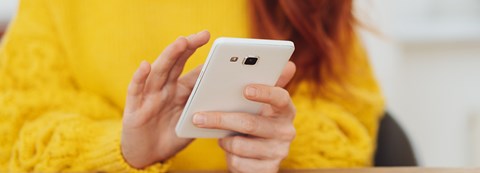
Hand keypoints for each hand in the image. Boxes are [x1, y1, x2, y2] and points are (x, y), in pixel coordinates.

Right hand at [121, 31, 209, 167]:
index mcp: (181, 92)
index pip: (193, 72)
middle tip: (203, 35)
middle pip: (177, 64)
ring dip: (169, 56)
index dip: (205, 60)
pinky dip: (139, 78)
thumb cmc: (171, 137)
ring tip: (181, 42)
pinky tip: (145, 66)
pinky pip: (136, 90)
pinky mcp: (135, 108)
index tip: (218, 47)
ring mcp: (149, 96)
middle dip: (189, 48)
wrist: (148, 156)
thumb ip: (205, 112)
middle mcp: (165, 89)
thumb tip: (228, 105)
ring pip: (159, 72)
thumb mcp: (193, 124)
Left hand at [192, 62, 296, 172]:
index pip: (281, 98)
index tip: (245, 89)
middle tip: (198, 117)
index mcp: (285, 110)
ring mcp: (278, 152)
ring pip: (240, 145)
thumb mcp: (260, 106)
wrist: (257, 160)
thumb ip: (267, 84)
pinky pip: (239, 163)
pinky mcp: (267, 170)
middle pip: (251, 124)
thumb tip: (289, 63)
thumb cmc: (254, 123)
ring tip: (217, 135)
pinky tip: (229, 151)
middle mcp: (286, 131)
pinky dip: (229, 157)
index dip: (265, 93)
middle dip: (222, 119)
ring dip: (223, 140)